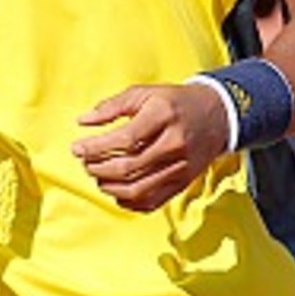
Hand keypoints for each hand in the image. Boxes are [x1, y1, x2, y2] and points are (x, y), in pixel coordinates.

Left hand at [71, 82, 229, 211]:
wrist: (217, 115)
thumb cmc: (174, 102)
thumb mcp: (144, 93)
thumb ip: (112, 106)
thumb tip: (83, 121)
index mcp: (163, 116)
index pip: (125, 138)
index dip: (96, 147)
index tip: (77, 148)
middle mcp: (174, 144)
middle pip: (129, 167)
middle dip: (99, 169)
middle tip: (85, 163)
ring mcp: (180, 167)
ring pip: (138, 189)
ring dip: (110, 187)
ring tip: (98, 177)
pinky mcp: (183, 183)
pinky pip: (153, 201)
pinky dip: (129, 202)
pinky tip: (117, 191)